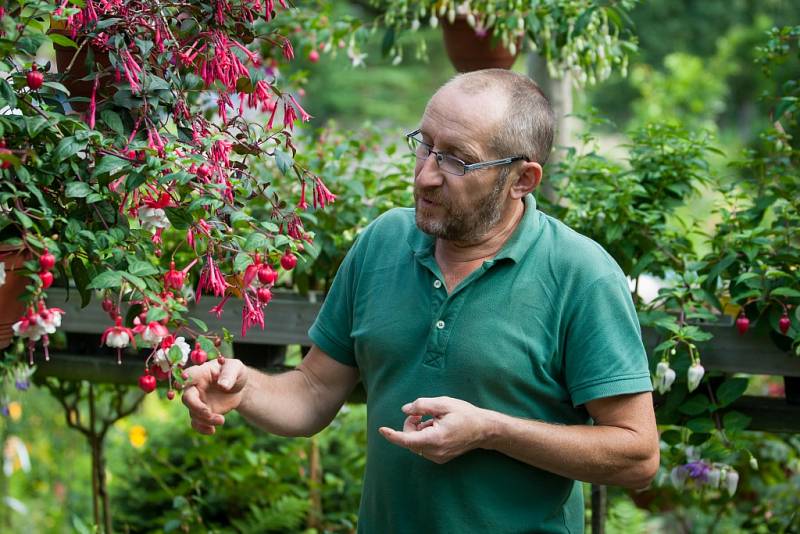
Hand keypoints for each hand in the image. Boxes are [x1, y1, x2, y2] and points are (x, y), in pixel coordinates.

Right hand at [181, 357, 247, 434]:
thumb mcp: (236, 368)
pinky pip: (196, 423)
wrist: (238, 387)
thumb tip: (223, 385)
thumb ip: (229, 375)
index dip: (183, 381)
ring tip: (222, 420)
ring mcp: (197, 401)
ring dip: (206, 420)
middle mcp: (195, 387)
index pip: (188, 375)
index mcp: (200, 373)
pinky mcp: (202, 413)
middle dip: (196, 407)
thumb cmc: (234, 372)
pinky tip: (212, 430)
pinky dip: (202, 428)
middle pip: (187, 398)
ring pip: (193, 413)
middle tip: (209, 413)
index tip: (180, 386)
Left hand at [378, 396, 492, 463]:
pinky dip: (424, 436)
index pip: (407, 440)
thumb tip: (405, 410)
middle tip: (420, 412)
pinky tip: (437, 428)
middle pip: (409, 439)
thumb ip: (422, 405)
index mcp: (435, 438)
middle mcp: (435, 452)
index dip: (392, 435)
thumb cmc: (465, 414)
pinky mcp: (440, 458)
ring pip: (415, 444)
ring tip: (434, 420)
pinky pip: (423, 447)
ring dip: (418, 430)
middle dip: (410, 425)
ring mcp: (438, 457)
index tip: (382, 430)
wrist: (484, 430)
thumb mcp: (443, 404)